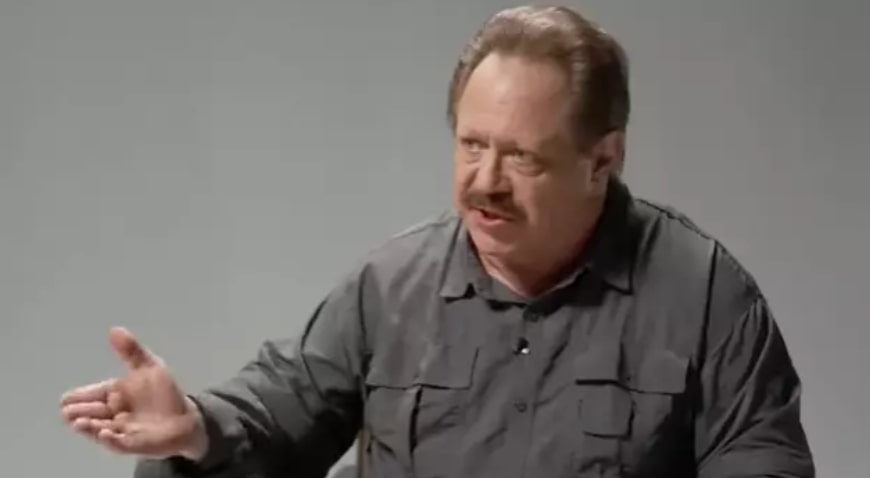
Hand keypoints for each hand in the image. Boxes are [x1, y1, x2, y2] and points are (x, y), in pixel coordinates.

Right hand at [60, 327, 208, 460]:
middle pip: (92, 413)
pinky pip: (119, 443)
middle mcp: (114, 413)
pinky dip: (110, 440)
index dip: (80, 396)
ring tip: (78, 422)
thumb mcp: (150, 368)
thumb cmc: (164, 393)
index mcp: (115, 394)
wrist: (185, 419)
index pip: (93, 394)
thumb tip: (115, 329)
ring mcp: (122, 430)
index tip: (66, 398)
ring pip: (100, 429)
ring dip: (89, 427)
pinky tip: (104, 434)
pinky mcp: (133, 444)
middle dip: (79, 412)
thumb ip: (132, 351)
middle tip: (66, 411)